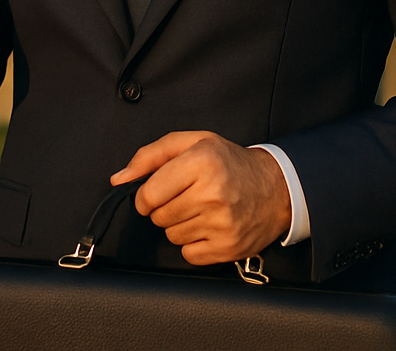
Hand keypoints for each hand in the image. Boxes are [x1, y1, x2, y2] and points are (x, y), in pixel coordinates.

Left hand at [111, 131, 291, 264]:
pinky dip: (193, 243)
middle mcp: (213, 193)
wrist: (276, 188)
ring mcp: (222, 224)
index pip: (148, 194)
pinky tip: (209, 226)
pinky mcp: (228, 247)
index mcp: (201, 161)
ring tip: (201, 210)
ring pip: (172, 236)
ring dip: (180, 225)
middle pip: (159, 217)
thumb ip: (150, 156)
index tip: (156, 193)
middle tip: (187, 197)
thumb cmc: (230, 163)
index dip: (145, 196)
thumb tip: (119, 179)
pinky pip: (188, 254)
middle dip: (165, 208)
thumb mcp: (192, 143)